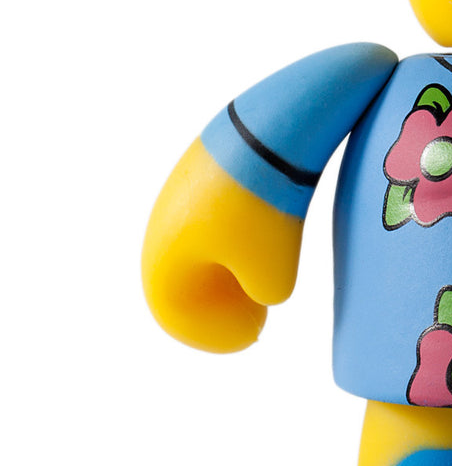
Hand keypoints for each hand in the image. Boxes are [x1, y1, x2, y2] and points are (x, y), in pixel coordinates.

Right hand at [142, 139, 302, 352]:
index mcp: (164, 256)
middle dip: (216, 300)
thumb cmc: (266, 208)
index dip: (211, 332)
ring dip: (227, 265)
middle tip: (254, 316)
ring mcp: (184, 189)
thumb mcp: (273, 273)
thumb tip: (266, 290)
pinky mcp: (208, 164)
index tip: (249, 338)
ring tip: (264, 278)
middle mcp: (163, 221)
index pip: (175, 310)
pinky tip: (266, 236)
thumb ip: (265, 295)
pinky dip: (236, 231)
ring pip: (201, 240)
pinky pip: (216, 209)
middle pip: (184, 275)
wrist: (273, 127)